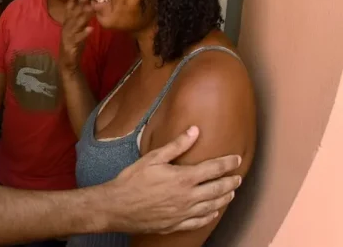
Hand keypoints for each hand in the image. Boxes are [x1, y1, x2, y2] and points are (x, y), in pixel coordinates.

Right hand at [59, 0, 93, 72]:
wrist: (67, 61)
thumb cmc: (74, 42)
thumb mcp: (78, 28)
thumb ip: (82, 17)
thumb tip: (89, 5)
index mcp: (68, 22)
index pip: (69, 8)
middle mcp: (67, 27)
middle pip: (73, 14)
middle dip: (78, 4)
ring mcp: (68, 36)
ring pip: (75, 24)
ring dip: (82, 16)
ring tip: (90, 8)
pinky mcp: (71, 45)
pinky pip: (79, 38)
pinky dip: (84, 33)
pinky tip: (91, 28)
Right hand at [102, 126, 241, 233]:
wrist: (117, 207)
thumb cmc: (132, 180)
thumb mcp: (152, 158)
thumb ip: (176, 145)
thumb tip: (194, 131)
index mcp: (183, 178)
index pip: (214, 169)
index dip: (227, 163)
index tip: (236, 159)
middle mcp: (188, 197)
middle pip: (218, 189)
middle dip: (231, 182)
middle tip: (238, 178)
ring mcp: (184, 213)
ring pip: (212, 206)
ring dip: (224, 198)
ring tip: (231, 193)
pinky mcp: (177, 224)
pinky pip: (200, 221)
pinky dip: (210, 216)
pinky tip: (213, 212)